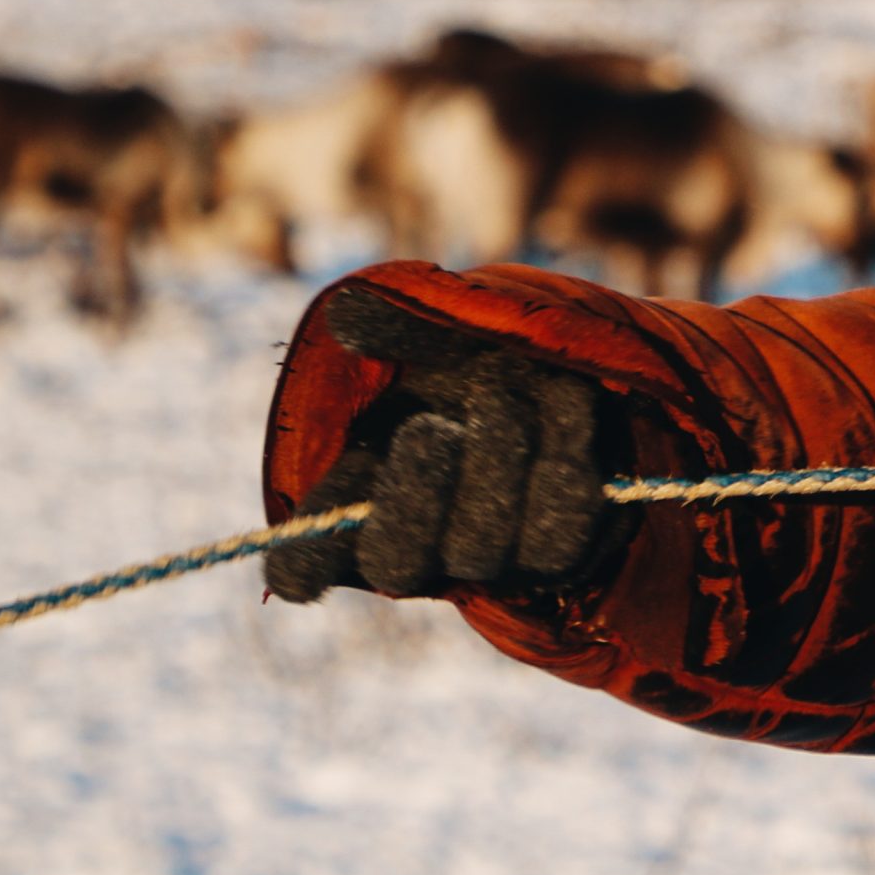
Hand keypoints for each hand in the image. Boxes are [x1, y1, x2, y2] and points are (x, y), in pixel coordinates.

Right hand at [266, 285, 657, 601]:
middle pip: (397, 562)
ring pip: (483, 548)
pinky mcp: (568, 548)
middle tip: (428, 429)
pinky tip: (568, 391)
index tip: (309, 553)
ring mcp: (494, 559)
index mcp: (357, 500)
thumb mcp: (432, 332)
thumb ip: (392, 323)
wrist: (567, 378)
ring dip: (491, 463)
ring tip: (503, 395)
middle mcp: (421, 547)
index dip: (305, 560)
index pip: (306, 561)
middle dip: (413, 495)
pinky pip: (569, 517)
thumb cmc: (473, 355)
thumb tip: (351, 312)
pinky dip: (563, 447)